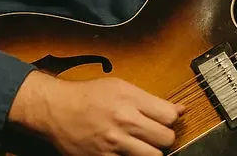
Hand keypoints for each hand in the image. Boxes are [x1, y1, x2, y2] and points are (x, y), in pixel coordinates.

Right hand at [11, 72, 184, 155]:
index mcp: (130, 98)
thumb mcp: (121, 87)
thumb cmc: (89, 96)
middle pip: (166, 138)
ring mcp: (114, 142)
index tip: (164, 120)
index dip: (170, 119)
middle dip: (165, 137)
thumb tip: (179, 109)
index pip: (169, 116)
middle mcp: (124, 120)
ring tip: (143, 145)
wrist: (56, 109)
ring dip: (152, 151)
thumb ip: (151, 100)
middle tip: (155, 135)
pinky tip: (127, 151)